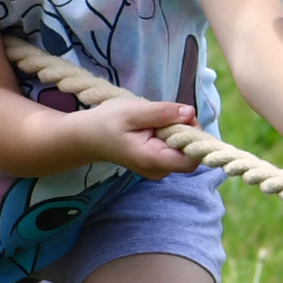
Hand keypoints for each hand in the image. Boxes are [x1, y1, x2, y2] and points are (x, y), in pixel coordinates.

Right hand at [64, 99, 199, 179]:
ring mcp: (159, 169)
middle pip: (190, 152)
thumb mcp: (133, 112)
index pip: (192, 159)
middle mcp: (159, 170)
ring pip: (184, 148)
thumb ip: (162, 113)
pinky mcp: (158, 162)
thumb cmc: (106, 122)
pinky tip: (153, 127)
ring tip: (154, 121)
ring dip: (177, 130)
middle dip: (185, 130)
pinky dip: (170, 134)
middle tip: (164, 115)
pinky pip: (176, 147)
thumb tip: (191, 113)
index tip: (182, 119)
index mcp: (153, 160)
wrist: (87, 136)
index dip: (195, 138)